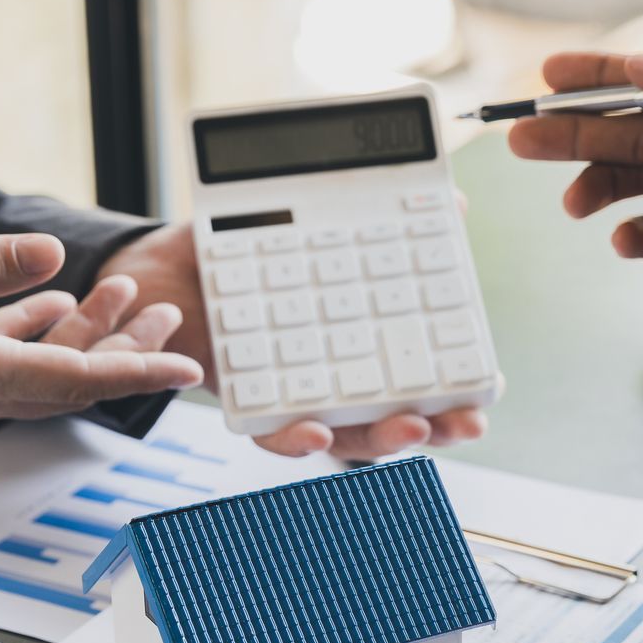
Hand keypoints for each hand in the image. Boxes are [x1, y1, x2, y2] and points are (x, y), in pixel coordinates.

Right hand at [0, 233, 202, 452]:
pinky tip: (48, 304)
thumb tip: (52, 254)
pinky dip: (33, 332)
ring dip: (87, 334)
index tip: (188, 368)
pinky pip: (1, 358)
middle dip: (129, 348)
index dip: (139, 370)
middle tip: (174, 320)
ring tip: (130, 302)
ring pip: (42, 366)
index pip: (79, 378)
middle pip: (74, 375)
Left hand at [101, 223, 490, 457]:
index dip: (453, 389)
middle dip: (434, 426)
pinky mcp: (241, 401)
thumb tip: (455, 203)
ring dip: (378, 439)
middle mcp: (327, 377)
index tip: (486, 390)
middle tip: (466, 425)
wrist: (155, 270)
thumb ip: (376, 216)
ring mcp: (287, 393)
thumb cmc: (236, 251)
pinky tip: (313, 428)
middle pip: (391, 415)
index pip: (415, 374)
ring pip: (341, 433)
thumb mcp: (310, 221)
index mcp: (355, 343)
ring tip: (408, 428)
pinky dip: (293, 437)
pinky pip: (269, 433)